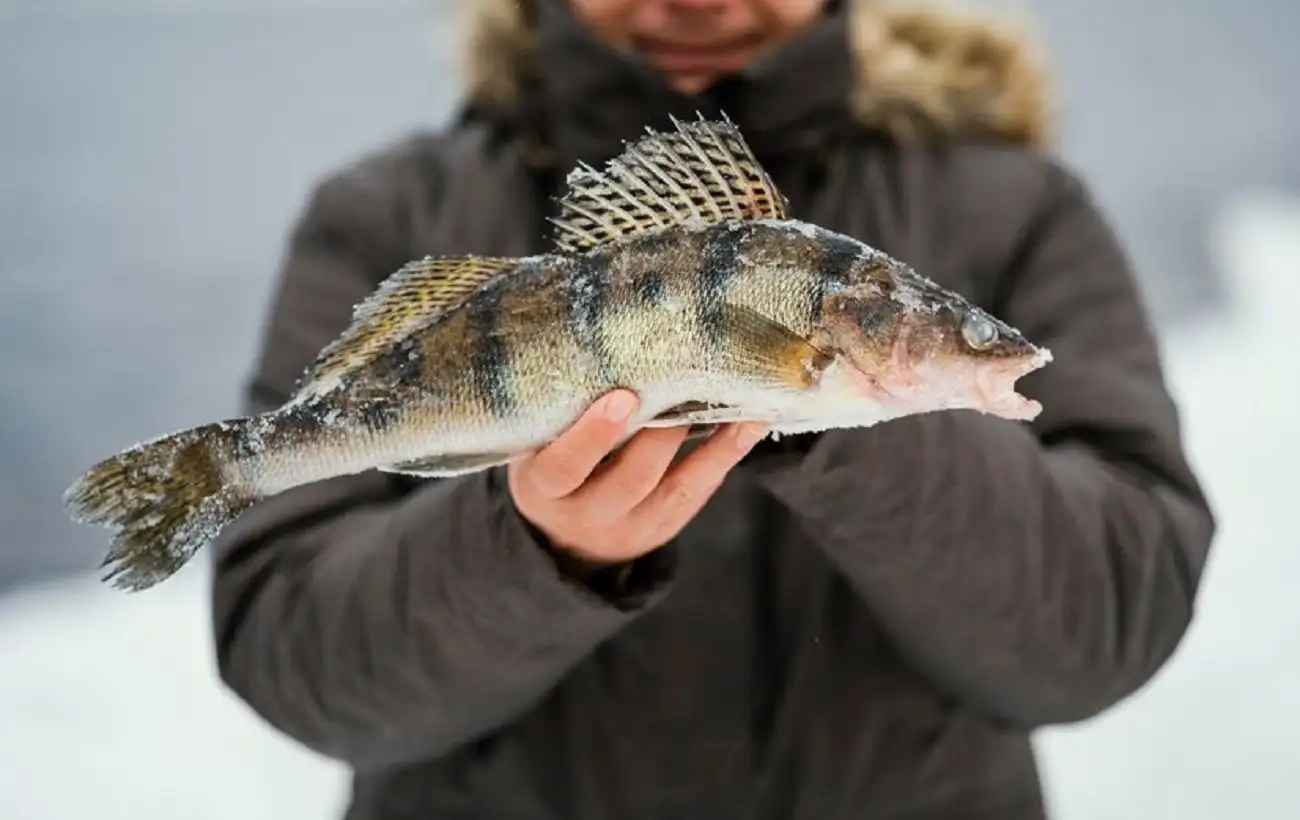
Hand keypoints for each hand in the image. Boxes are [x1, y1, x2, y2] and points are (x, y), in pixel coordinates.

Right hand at [506, 389, 764, 572]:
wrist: (564, 536)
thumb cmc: (551, 461)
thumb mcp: (537, 442)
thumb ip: (560, 408)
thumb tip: (602, 338)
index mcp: (543, 487)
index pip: (564, 467)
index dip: (593, 436)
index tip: (621, 397)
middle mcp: (585, 513)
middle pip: (628, 479)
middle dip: (661, 433)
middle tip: (688, 383)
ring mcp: (629, 525)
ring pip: (674, 488)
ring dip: (711, 444)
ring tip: (739, 402)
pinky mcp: (663, 525)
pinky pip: (697, 491)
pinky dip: (725, 455)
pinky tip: (750, 422)